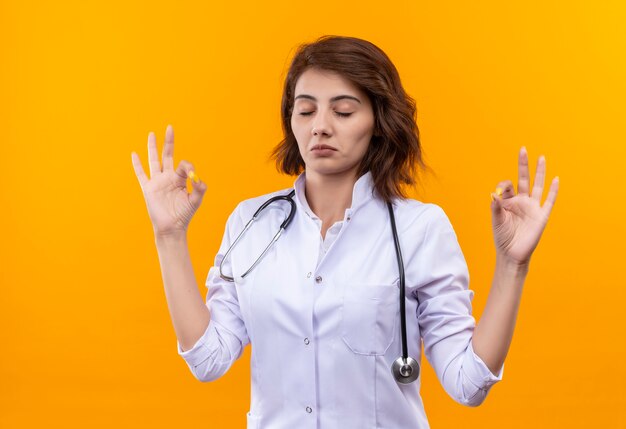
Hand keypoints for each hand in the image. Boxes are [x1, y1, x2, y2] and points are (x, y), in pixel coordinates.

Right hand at [131, 125, 206, 236]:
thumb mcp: (195, 201)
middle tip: (170, 127)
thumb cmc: (184, 215)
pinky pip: (141, 174)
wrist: (172, 227)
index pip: (183, 165)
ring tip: (152, 134)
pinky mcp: (148, 188)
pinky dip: (137, 165)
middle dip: (169, 142)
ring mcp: (157, 182)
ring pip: (154, 161)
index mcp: (180, 179)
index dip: (188, 166)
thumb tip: (198, 178)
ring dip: (153, 147)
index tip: (193, 177)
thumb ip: (199, 189)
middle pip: (168, 155)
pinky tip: (134, 154)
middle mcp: (168, 178)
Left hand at [490, 147, 558, 265]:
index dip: (503, 185)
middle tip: (523, 149)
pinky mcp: (541, 215)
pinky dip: (553, 190)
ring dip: (539, 172)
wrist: (512, 254)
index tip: (499, 193)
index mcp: (508, 201)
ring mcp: (532, 207)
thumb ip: (495, 207)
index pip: (507, 185)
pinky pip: (549, 201)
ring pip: (537, 186)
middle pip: (523, 179)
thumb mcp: (497, 221)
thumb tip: (493, 194)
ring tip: (541, 157)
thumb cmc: (502, 237)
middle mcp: (521, 201)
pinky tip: (556, 179)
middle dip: (523, 165)